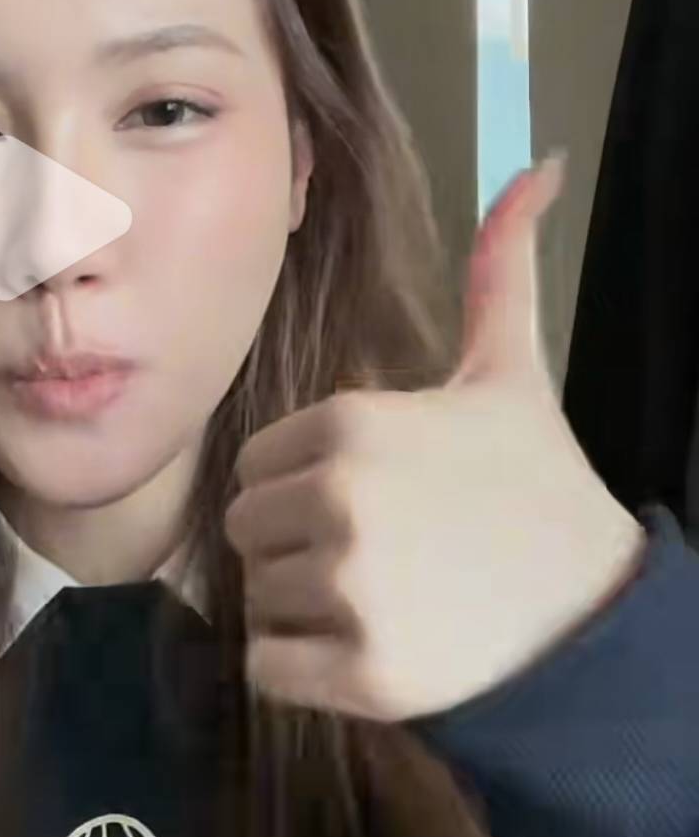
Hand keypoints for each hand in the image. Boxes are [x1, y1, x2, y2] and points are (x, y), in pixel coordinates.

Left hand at [224, 155, 647, 721]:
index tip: (375, 501)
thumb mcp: (510, 372)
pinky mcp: (359, 672)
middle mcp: (341, 499)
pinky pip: (267, 670)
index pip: (257, 464)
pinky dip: (303, 672)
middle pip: (246, 531)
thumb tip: (541, 163)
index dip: (304, 486)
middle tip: (381, 558)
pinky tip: (371, 649)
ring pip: (254, 600)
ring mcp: (350, 590)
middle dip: (296, 548)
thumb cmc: (538, 490)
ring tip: (386, 601)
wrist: (590, 615)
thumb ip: (499, 268)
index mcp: (354, 423)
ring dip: (302, 611)